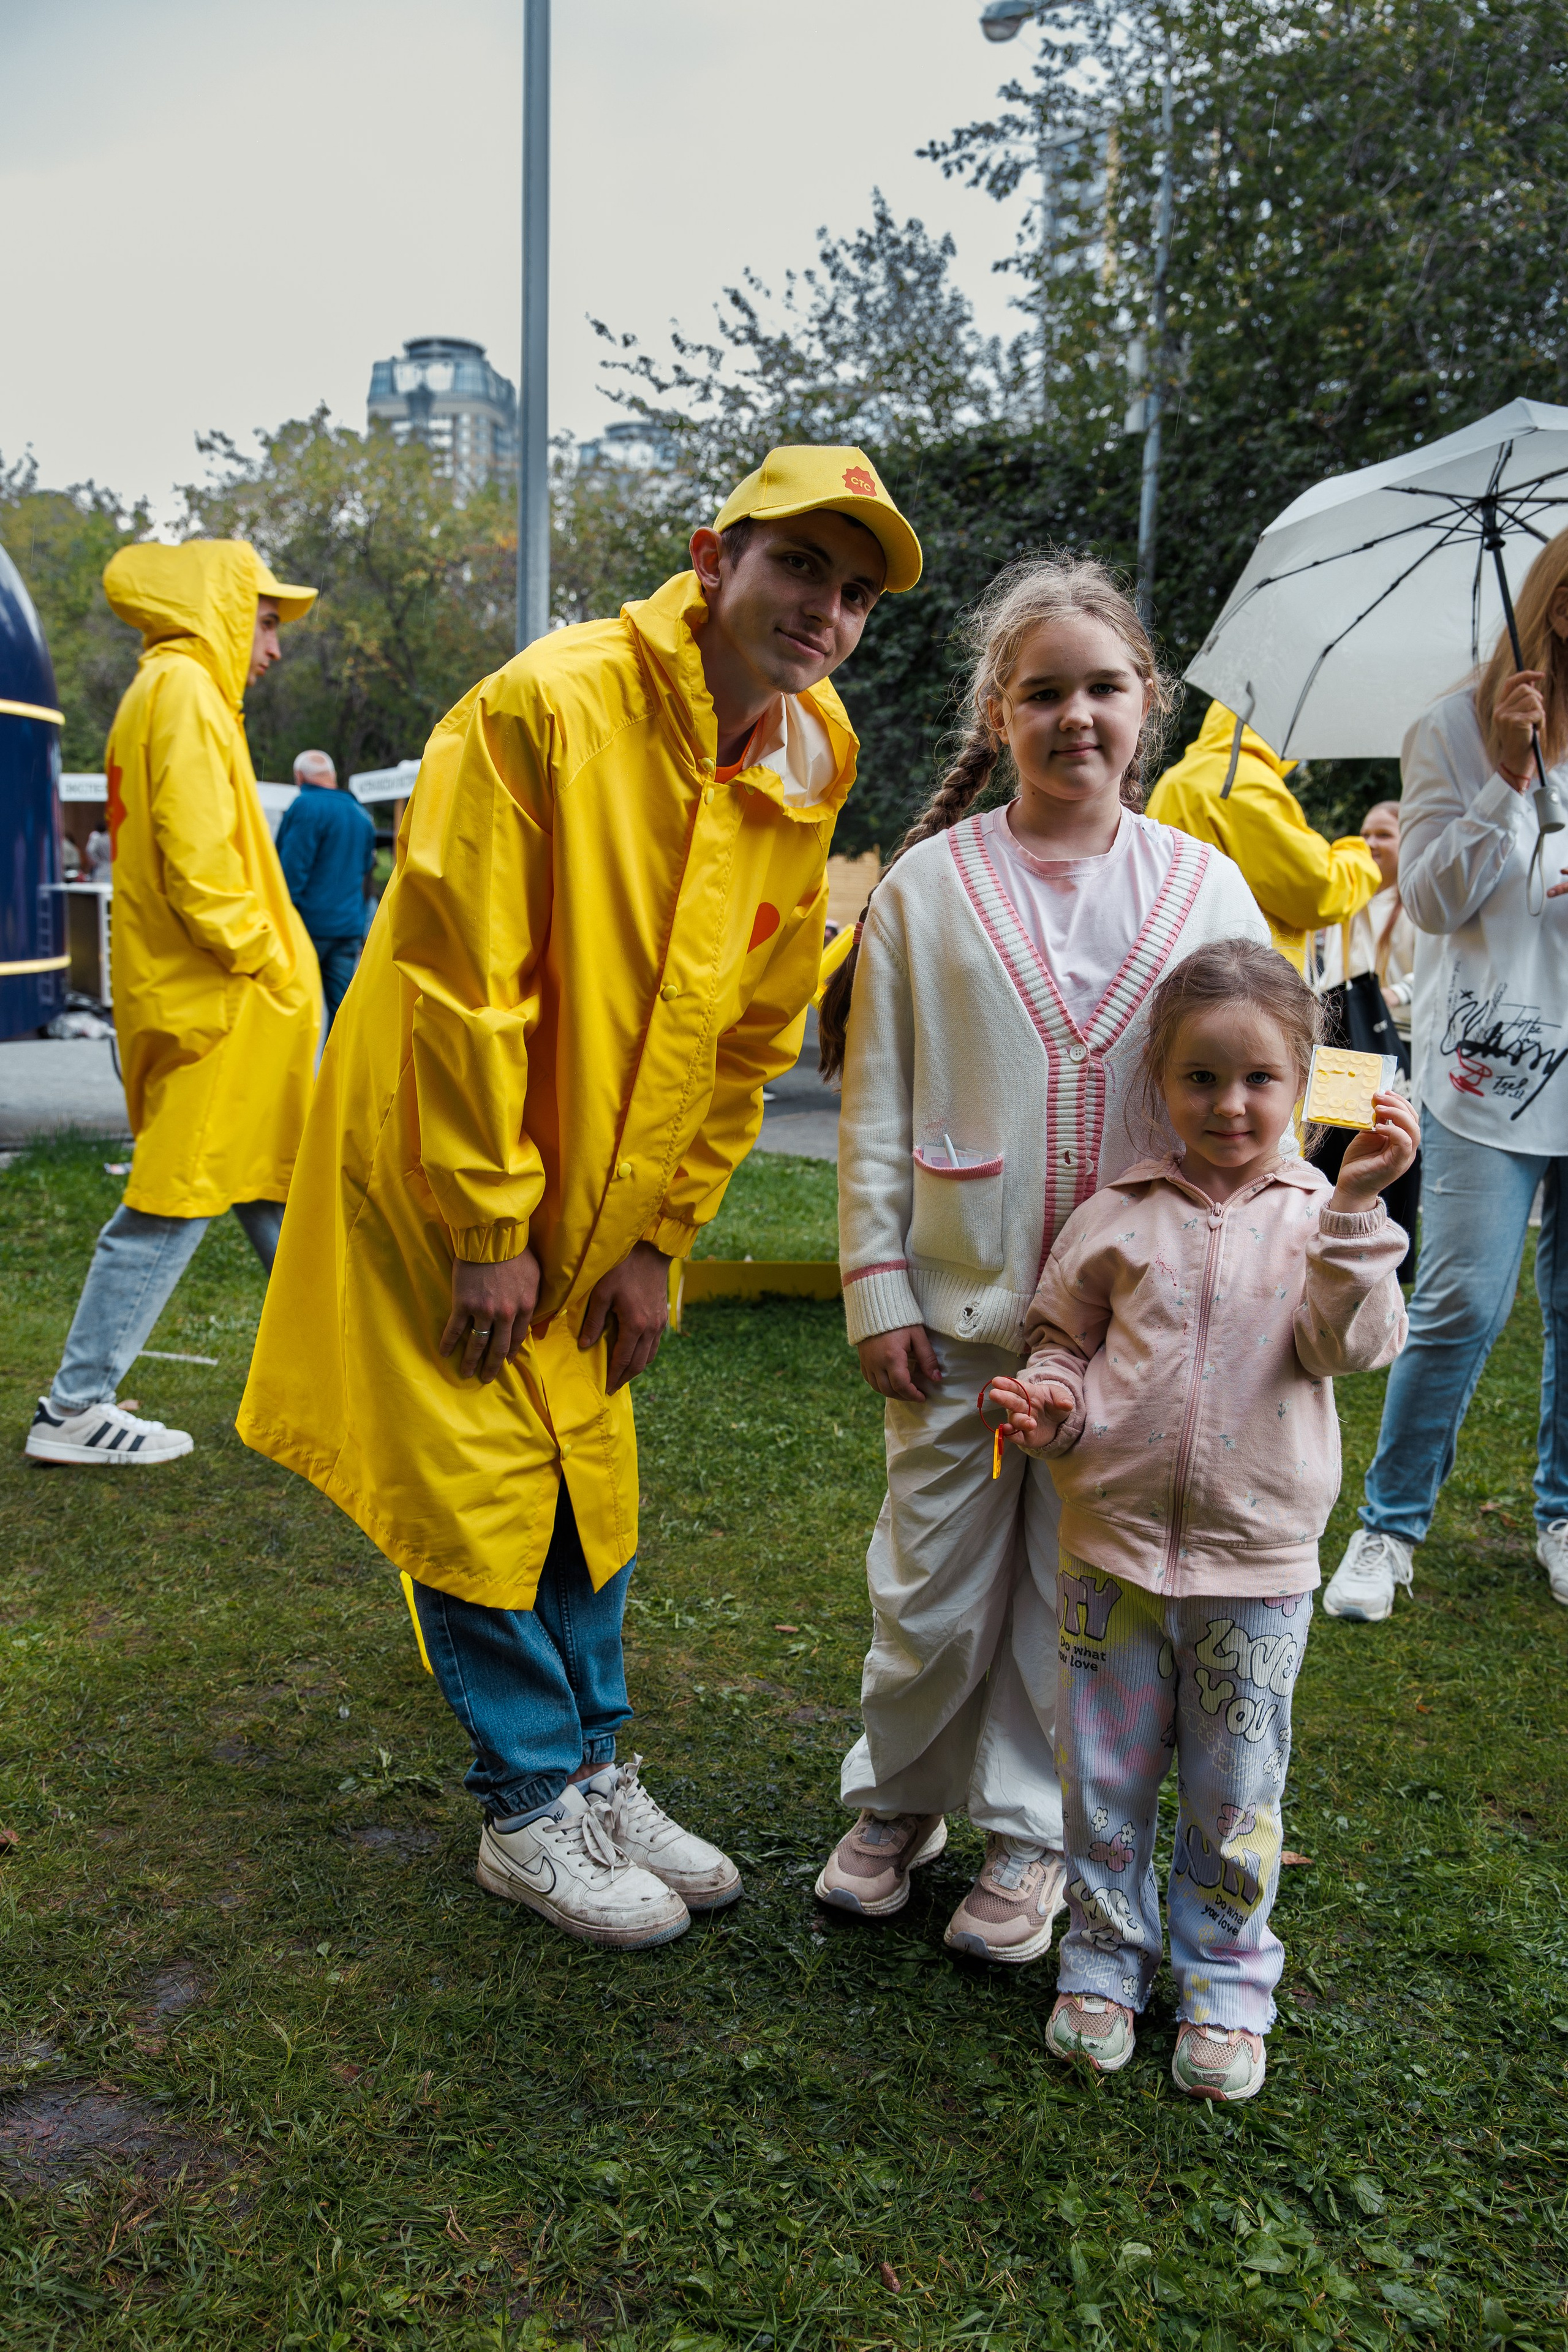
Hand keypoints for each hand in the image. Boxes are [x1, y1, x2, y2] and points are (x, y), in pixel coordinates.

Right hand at [440, 1248, 541, 1382]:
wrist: (493, 1238)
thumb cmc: (516, 1252)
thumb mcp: (534, 1277)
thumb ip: (532, 1299)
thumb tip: (530, 1315)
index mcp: (524, 1308)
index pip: (517, 1338)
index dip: (510, 1352)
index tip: (506, 1362)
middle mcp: (505, 1315)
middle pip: (498, 1348)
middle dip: (492, 1366)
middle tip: (486, 1379)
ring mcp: (483, 1311)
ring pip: (477, 1344)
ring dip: (470, 1361)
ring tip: (466, 1374)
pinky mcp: (463, 1304)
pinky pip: (455, 1329)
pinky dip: (449, 1343)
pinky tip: (444, 1353)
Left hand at [579, 1241, 669, 1393]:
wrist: (650, 1252)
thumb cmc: (622, 1268)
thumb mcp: (601, 1292)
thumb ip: (593, 1321)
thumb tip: (585, 1345)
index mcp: (635, 1325)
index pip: (622, 1359)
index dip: (614, 1376)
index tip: (606, 1388)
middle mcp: (651, 1329)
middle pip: (639, 1363)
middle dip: (625, 1377)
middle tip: (613, 1387)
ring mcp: (659, 1324)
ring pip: (649, 1356)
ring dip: (636, 1368)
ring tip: (622, 1374)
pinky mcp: (663, 1317)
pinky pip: (655, 1345)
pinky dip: (644, 1355)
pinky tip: (635, 1354)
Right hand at [858, 1326, 942, 1401]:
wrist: (876, 1304)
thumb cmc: (900, 1318)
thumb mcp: (917, 1336)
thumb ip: (927, 1358)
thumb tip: (936, 1378)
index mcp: (892, 1357)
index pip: (902, 1385)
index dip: (913, 1395)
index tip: (923, 1397)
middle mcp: (877, 1363)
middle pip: (889, 1390)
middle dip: (904, 1396)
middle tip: (916, 1395)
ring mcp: (867, 1362)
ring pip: (877, 1388)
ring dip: (892, 1393)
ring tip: (905, 1390)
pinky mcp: (863, 1359)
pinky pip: (869, 1380)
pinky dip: (880, 1386)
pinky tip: (890, 1382)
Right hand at [986, 1372, 1075, 1445]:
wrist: (1058, 1425)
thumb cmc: (1054, 1406)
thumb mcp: (1061, 1397)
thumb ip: (1062, 1398)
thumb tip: (1066, 1404)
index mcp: (1030, 1393)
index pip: (1017, 1387)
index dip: (1007, 1384)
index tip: (996, 1381)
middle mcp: (1023, 1407)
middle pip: (1011, 1401)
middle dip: (1002, 1398)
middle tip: (994, 1394)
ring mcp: (1022, 1421)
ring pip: (1015, 1419)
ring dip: (1018, 1420)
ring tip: (1029, 1422)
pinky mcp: (1024, 1436)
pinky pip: (1014, 1436)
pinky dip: (1010, 1434)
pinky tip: (1008, 1430)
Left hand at [1330, 1092, 1419, 1209]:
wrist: (1350, 1186)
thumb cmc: (1358, 1162)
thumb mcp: (1368, 1136)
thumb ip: (1376, 1122)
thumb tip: (1378, 1103)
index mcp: (1402, 1140)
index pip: (1409, 1116)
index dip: (1399, 1101)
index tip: (1384, 1092)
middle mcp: (1407, 1147)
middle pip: (1414, 1120)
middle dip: (1398, 1104)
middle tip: (1379, 1097)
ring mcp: (1404, 1156)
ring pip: (1413, 1129)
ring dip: (1397, 1114)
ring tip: (1378, 1109)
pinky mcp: (1398, 1164)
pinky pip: (1405, 1142)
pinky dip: (1393, 1131)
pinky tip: (1378, 1127)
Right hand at [1494, 668, 1545, 783]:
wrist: (1516, 760)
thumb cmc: (1521, 739)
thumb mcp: (1521, 716)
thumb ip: (1523, 700)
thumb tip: (1531, 681)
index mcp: (1500, 707)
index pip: (1511, 682)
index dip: (1525, 675)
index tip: (1540, 675)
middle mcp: (1500, 710)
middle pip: (1525, 689)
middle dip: (1537, 697)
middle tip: (1538, 710)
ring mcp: (1506, 716)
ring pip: (1533, 700)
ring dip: (1540, 711)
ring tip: (1535, 724)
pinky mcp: (1516, 722)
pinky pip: (1538, 712)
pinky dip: (1541, 721)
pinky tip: (1535, 730)